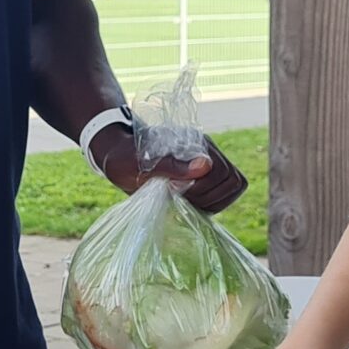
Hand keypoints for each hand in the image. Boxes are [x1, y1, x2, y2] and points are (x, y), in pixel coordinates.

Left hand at [93, 125, 246, 215]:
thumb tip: (205, 166)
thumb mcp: (141, 164)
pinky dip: (213, 204)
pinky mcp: (203, 177)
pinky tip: (191, 205)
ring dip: (214, 202)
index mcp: (195, 143)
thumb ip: (171, 166)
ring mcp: (206, 164)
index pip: (224, 171)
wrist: (116, 157)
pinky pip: (223, 194)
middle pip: (232, 180)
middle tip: (183, 199)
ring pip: (232, 186)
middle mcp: (206, 151)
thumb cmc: (124, 158)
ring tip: (188, 202)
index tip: (180, 192)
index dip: (206, 189)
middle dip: (210, 197)